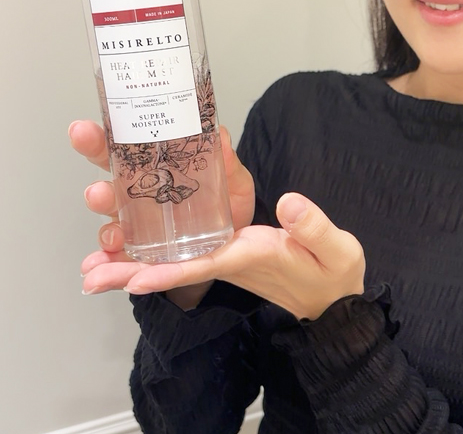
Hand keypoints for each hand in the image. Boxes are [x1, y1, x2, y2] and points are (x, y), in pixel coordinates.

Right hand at [71, 120, 255, 307]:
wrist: (239, 243)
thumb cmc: (229, 204)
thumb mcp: (234, 180)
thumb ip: (227, 161)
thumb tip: (219, 133)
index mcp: (154, 169)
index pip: (121, 150)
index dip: (99, 140)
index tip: (81, 130)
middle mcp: (138, 196)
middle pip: (108, 187)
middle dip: (95, 186)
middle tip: (95, 188)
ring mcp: (136, 226)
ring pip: (110, 224)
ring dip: (104, 229)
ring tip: (112, 236)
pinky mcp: (141, 254)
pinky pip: (117, 260)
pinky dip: (105, 265)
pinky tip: (98, 268)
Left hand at [84, 190, 365, 320]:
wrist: (331, 297)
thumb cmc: (333, 273)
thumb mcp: (336, 248)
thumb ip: (313, 226)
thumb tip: (289, 202)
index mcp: (251, 258)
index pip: (205, 265)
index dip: (168, 271)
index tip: (131, 278)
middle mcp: (229, 260)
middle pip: (174, 268)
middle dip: (130, 270)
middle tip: (88, 273)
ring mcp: (225, 257)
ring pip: (173, 262)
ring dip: (131, 264)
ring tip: (91, 266)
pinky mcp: (227, 251)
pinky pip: (184, 256)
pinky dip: (154, 255)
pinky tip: (128, 253)